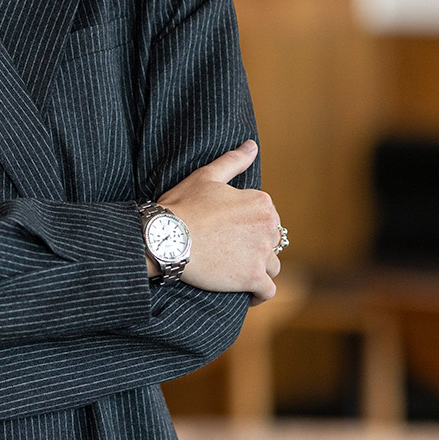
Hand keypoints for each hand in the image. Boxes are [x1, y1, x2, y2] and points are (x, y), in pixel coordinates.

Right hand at [156, 140, 280, 303]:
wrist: (166, 238)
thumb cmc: (183, 206)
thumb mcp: (206, 177)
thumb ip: (233, 161)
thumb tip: (252, 145)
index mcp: (261, 202)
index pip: (267, 217)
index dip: (249, 224)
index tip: (231, 231)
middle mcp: (267, 227)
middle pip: (272, 242)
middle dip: (256, 247)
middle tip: (230, 251)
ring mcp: (261, 254)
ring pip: (272, 266)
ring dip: (259, 269)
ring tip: (237, 271)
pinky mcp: (252, 278)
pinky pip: (267, 291)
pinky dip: (259, 294)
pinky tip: (248, 294)